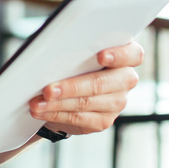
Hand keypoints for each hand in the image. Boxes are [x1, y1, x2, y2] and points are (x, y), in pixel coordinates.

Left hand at [28, 42, 142, 135]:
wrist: (70, 90)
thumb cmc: (73, 61)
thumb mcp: (75, 49)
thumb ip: (73, 46)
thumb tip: (50, 49)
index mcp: (125, 55)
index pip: (133, 54)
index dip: (119, 55)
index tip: (100, 56)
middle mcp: (125, 80)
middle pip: (102, 83)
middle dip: (71, 86)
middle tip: (47, 89)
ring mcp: (117, 103)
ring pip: (86, 103)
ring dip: (57, 103)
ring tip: (36, 103)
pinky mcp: (103, 121)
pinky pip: (79, 118)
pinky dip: (56, 114)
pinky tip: (42, 111)